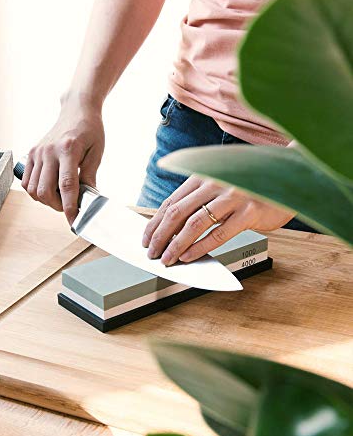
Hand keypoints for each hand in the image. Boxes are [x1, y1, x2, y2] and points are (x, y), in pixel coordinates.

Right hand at [22, 98, 104, 223]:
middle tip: (68, 206)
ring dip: (46, 200)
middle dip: (57, 206)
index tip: (74, 221)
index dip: (70, 207)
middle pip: (45, 191)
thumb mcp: (96, 152)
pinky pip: (26, 181)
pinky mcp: (31, 153)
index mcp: (68, 149)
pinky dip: (35, 191)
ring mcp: (37, 152)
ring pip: (33, 189)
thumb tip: (88, 200)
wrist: (76, 110)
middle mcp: (49, 151)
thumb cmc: (89, 130)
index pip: (66, 186)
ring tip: (59, 196)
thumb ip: (90, 176)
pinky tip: (48, 189)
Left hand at [142, 176, 293, 265]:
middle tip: (151, 252)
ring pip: (194, 224)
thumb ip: (198, 198)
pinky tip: (189, 257)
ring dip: (175, 245)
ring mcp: (231, 197)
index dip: (154, 222)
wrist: (288, 178)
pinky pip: (217, 234)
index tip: (145, 238)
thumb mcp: (219, 184)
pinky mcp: (248, 213)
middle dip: (159, 236)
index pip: (170, 202)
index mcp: (202, 176)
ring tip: (166, 259)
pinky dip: (199, 248)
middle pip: (176, 213)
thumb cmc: (249, 186)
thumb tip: (171, 224)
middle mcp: (214, 183)